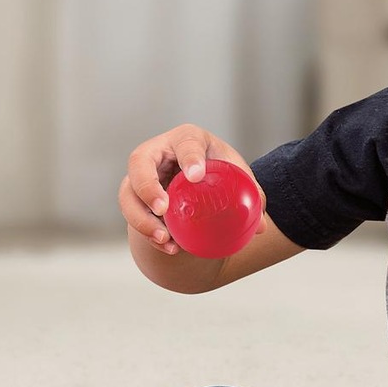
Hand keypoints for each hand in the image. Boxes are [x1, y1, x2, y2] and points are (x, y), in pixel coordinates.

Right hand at [120, 123, 247, 255]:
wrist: (198, 182)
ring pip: (128, 194)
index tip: (196, 176)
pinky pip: (133, 216)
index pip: (186, 142)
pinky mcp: (135, 199)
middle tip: (162, 208)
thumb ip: (251, 195)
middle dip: (147, 186)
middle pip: (139, 162)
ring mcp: (141, 176)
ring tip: (165, 238)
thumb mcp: (236, 174)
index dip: (189, 157)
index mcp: (186, 139)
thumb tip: (259, 226)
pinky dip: (148, 234)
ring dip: (142, 219)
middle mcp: (157, 153)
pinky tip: (168, 247)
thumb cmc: (217, 170)